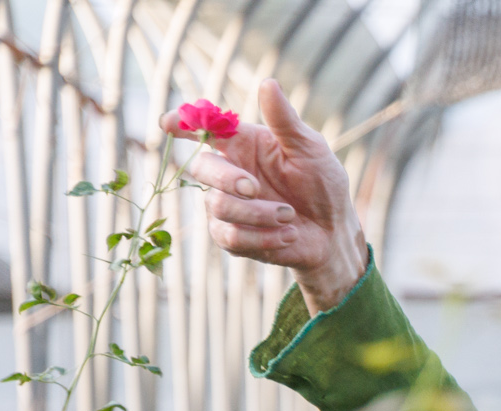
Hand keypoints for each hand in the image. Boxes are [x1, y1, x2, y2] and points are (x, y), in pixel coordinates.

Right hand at [164, 79, 367, 308]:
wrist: (332, 233)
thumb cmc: (322, 184)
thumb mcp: (309, 149)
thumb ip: (284, 120)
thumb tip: (268, 83)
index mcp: (243, 144)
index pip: (205, 129)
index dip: (183, 124)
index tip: (168, 124)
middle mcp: (229, 172)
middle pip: (201, 168)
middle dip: (227, 179)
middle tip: (254, 188)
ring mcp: (227, 206)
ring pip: (218, 206)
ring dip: (259, 214)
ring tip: (290, 216)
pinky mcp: (231, 238)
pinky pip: (230, 237)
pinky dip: (264, 238)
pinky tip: (288, 235)